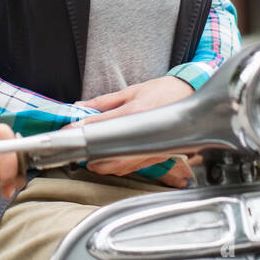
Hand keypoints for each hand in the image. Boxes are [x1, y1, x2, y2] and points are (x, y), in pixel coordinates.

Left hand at [76, 77, 195, 183]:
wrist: (190, 96)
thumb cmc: (164, 91)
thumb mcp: (132, 91)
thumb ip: (104, 102)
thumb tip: (81, 106)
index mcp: (135, 112)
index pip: (101, 125)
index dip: (81, 129)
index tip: (69, 131)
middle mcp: (143, 134)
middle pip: (108, 155)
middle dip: (90, 154)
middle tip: (80, 148)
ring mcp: (151, 148)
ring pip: (119, 167)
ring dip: (102, 164)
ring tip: (93, 154)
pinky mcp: (156, 157)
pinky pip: (131, 168)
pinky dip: (117, 167)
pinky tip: (110, 159)